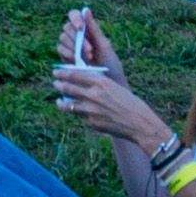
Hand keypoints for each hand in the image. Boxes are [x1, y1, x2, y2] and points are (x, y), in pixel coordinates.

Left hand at [49, 60, 165, 152]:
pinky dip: (79, 114)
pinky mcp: (91, 122)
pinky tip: (80, 113)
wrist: (140, 124)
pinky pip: (80, 116)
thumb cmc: (130, 103)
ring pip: (67, 105)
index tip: (56, 72)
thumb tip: (80, 81)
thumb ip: (97, 84)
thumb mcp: (114, 86)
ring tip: (59, 101)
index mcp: (100, 82)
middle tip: (55, 83)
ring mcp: (90, 110)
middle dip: (58, 85)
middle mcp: (93, 95)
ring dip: (61, 102)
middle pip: (67, 88)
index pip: (74, 74)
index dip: (62, 73)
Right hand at [59, 7, 127, 84]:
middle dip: (77, 38)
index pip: (74, 15)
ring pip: (62, 37)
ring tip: (87, 58)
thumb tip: (86, 9)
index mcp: (88, 30)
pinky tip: (76, 61)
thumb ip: (94, 28)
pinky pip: (60, 49)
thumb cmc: (110, 65)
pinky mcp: (65, 58)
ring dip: (73, 46)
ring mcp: (70, 47)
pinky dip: (67, 53)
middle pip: (67, 27)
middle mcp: (77, 36)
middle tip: (90, 50)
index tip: (80, 27)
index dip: (74, 18)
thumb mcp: (104, 46)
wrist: (109, 86)